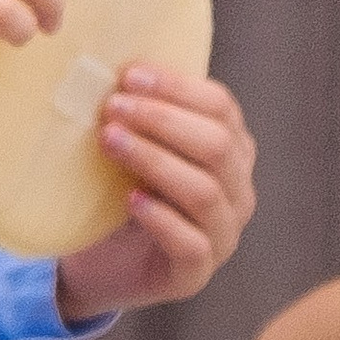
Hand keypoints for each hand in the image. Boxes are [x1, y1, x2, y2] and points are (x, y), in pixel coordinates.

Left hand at [56, 68, 256, 317]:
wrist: (100, 266)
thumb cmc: (122, 197)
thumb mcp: (137, 148)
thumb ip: (145, 114)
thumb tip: (120, 64)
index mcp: (232, 151)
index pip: (221, 107)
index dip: (178, 88)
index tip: (129, 75)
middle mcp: (238, 192)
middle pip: (217, 146)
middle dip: (163, 121)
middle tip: (113, 107)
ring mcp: (223, 236)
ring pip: (204, 192)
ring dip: (154, 161)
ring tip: (111, 142)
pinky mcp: (195, 274)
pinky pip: (191, 243)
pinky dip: (160, 218)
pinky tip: (130, 199)